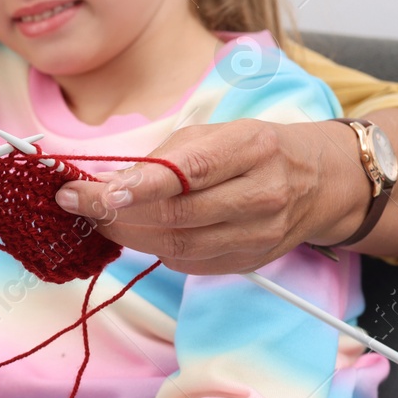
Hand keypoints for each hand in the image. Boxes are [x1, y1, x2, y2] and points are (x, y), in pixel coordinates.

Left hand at [53, 119, 367, 274]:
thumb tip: (104, 180)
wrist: (320, 182)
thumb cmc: (254, 150)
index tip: (96, 190)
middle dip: (116, 212)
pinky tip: (136, 234)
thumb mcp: (215, 133)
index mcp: (252, 148)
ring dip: (128, 235)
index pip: (189, 171)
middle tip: (77, 204)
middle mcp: (261, 193)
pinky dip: (153, 249)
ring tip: (99, 219)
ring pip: (178, 246)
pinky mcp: (249, 260)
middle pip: (177, 215)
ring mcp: (258, 233)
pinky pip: (189, 263)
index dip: (139, 184)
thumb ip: (163, 156)